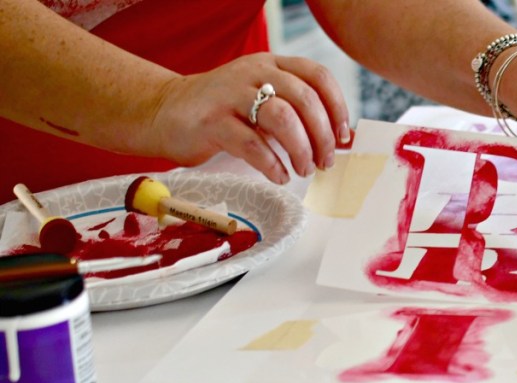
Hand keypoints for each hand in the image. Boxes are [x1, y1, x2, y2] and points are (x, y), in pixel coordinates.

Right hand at [151, 53, 349, 183]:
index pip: (318, 76)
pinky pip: (252, 143)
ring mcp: (230, 94)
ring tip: (303, 170)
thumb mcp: (262, 101)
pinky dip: (272, 164)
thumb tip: (339, 139)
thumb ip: (295, 113)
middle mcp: (253, 72)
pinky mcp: (211, 121)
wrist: (164, 111)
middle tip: (324, 162)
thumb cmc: (224, 111)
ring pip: (282, 117)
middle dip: (322, 135)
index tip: (343, 137)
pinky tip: (279, 175)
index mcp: (271, 64)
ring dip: (301, 149)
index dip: (337, 107)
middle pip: (304, 99)